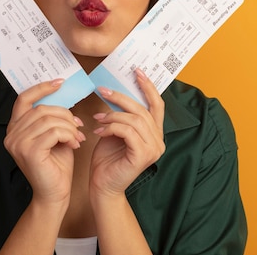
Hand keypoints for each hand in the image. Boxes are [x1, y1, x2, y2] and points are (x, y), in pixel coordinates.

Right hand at [4, 79, 85, 205]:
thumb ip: (52, 117)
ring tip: (77, 137)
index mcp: (15, 128)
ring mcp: (17, 143)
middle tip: (78, 126)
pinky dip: (68, 135)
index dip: (42, 88)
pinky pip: (53, 132)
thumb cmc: (56, 164)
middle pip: (41, 109)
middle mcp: (11, 134)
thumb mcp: (54, 134)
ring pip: (49, 120)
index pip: (24, 98)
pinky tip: (75, 144)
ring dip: (69, 127)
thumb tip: (63, 95)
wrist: (55, 193)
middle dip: (65, 114)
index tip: (60, 83)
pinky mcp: (28, 151)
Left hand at [89, 68, 164, 197]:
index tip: (136, 72)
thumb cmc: (107, 159)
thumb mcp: (115, 130)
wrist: (102, 186)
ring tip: (98, 118)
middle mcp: (159, 141)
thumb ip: (121, 115)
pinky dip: (112, 127)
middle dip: (121, 98)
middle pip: (142, 109)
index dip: (148, 87)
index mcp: (154, 133)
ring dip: (113, 115)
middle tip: (103, 91)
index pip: (157, 105)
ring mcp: (153, 149)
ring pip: (134, 119)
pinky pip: (127, 131)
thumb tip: (114, 91)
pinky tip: (100, 131)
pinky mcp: (143, 155)